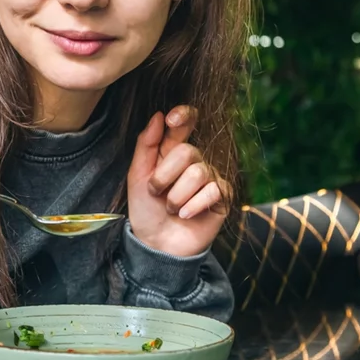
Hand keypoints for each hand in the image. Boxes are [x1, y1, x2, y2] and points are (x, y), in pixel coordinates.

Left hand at [126, 106, 229, 257]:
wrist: (157, 243)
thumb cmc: (146, 209)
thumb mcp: (137, 176)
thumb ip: (146, 144)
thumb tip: (158, 115)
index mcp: (172, 151)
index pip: (185, 123)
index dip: (183, 116)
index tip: (171, 119)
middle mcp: (194, 161)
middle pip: (188, 152)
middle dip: (165, 175)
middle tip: (156, 193)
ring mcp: (210, 178)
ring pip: (198, 173)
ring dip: (177, 196)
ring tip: (171, 209)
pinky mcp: (223, 196)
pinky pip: (212, 191)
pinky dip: (193, 206)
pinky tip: (186, 215)